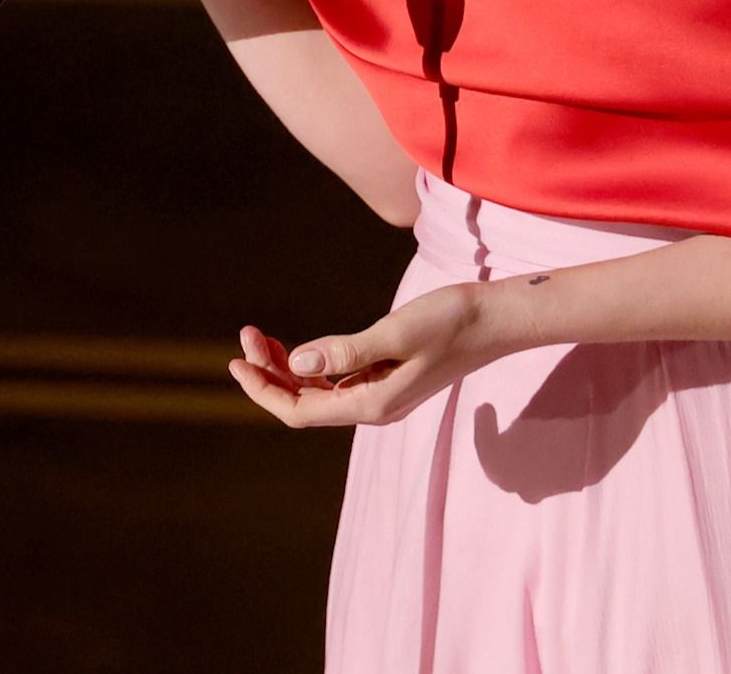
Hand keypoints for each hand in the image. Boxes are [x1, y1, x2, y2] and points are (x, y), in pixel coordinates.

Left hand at [225, 283, 500, 427]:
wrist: (495, 319)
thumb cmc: (451, 321)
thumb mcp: (396, 332)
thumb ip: (347, 350)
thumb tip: (299, 361)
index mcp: (373, 404)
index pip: (300, 411)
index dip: (263, 390)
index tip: (236, 363)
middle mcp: (373, 407)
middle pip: (304, 402)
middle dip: (269, 374)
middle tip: (247, 335)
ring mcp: (380, 395)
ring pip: (318, 392)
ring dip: (286, 368)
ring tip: (261, 338)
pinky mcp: (386, 379)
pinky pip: (335, 381)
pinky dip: (311, 365)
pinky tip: (298, 348)